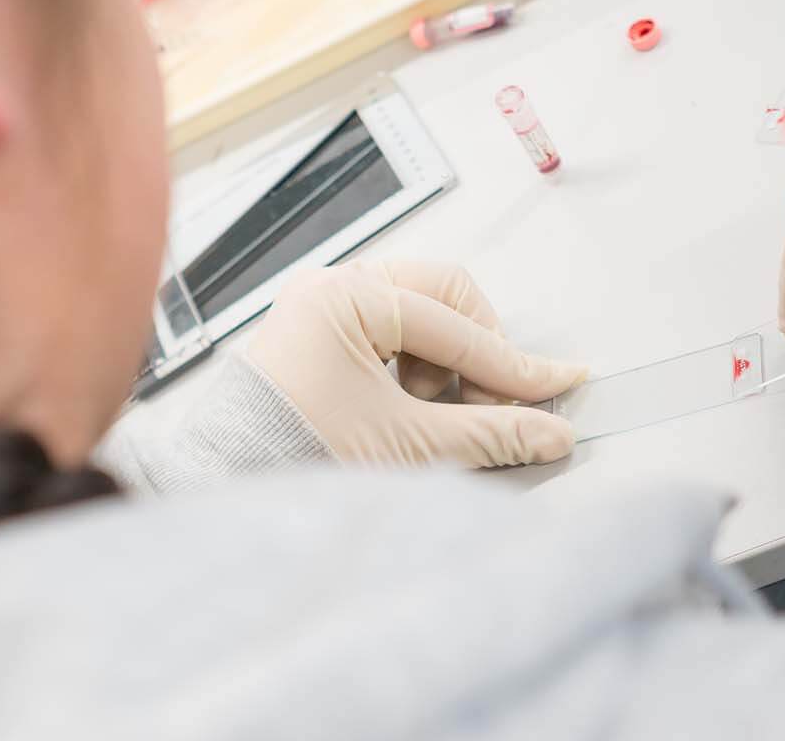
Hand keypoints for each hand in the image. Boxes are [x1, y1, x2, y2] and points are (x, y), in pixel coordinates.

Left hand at [246, 260, 586, 466]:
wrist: (226, 495)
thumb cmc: (295, 459)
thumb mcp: (408, 446)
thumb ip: (490, 435)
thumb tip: (552, 434)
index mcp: (345, 297)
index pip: (457, 325)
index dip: (512, 365)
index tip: (557, 388)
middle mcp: (329, 289)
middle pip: (442, 297)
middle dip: (473, 354)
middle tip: (486, 408)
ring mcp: (318, 310)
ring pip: (417, 315)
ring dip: (442, 366)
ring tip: (431, 419)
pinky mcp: (314, 339)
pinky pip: (386, 335)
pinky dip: (411, 370)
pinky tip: (407, 413)